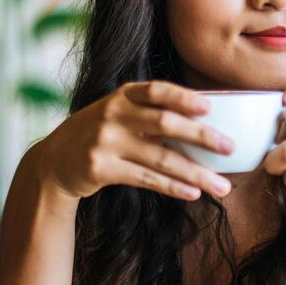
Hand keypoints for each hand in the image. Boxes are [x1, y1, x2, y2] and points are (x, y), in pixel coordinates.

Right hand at [34, 81, 235, 201]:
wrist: (54, 161)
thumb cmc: (99, 134)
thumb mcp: (118, 113)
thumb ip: (151, 113)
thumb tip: (205, 124)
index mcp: (122, 96)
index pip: (157, 91)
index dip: (184, 97)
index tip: (211, 107)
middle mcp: (113, 115)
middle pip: (165, 124)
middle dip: (202, 136)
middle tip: (230, 148)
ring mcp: (105, 142)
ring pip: (161, 159)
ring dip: (196, 173)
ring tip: (222, 186)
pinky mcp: (100, 169)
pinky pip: (146, 179)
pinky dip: (173, 187)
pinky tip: (194, 193)